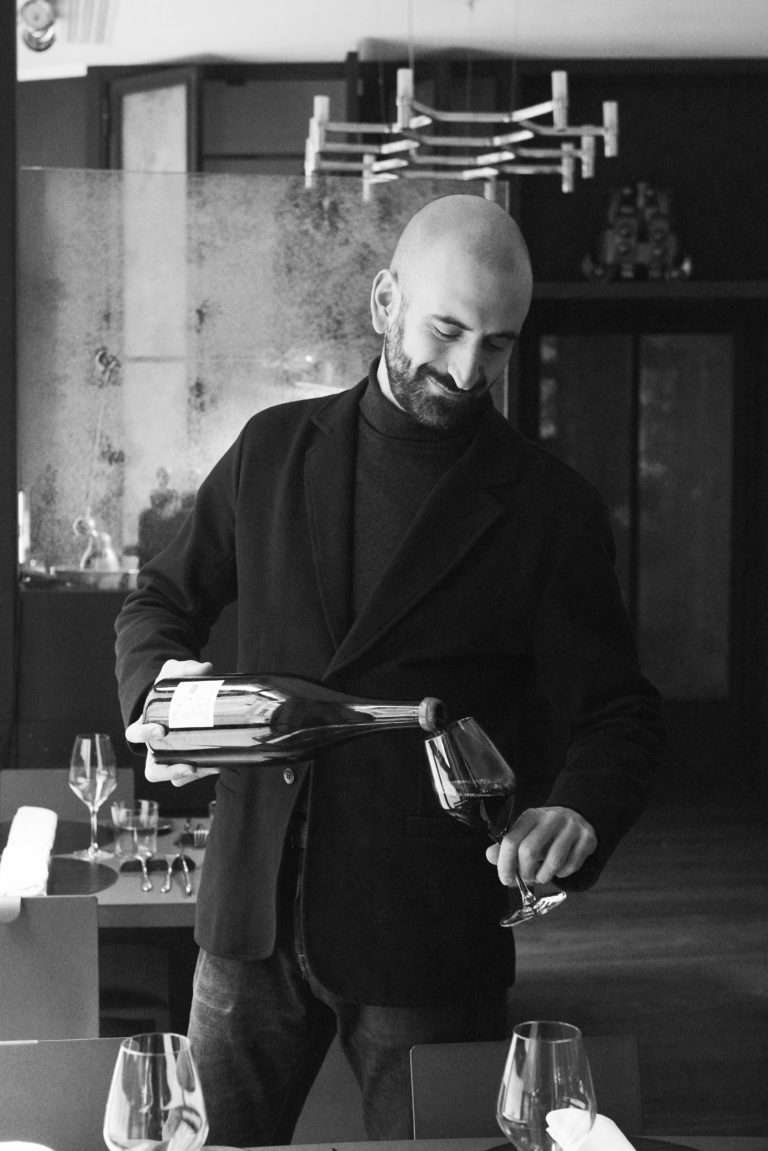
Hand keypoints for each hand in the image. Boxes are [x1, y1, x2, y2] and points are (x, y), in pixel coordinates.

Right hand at [125, 659, 219, 787]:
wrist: (182, 697)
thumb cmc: (171, 688)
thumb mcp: (174, 674)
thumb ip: (186, 669)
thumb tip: (206, 668)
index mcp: (145, 726)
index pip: (135, 735)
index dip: (144, 735)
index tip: (161, 731)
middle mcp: (155, 747)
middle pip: (153, 770)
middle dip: (168, 770)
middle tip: (188, 764)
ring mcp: (171, 757)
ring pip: (172, 778)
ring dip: (188, 777)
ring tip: (206, 768)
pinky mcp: (189, 761)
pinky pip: (190, 775)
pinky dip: (203, 773)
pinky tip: (219, 764)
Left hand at [485, 806, 596, 884]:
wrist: (578, 816)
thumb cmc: (546, 832)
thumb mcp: (525, 833)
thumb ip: (507, 847)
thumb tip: (490, 856)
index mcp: (530, 816)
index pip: (511, 840)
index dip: (505, 864)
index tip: (506, 879)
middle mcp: (550, 818)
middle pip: (529, 851)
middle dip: (526, 872)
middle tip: (528, 878)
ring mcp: (571, 827)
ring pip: (553, 861)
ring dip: (544, 876)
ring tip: (542, 876)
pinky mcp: (587, 838)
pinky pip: (572, 865)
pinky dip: (563, 874)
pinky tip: (560, 869)